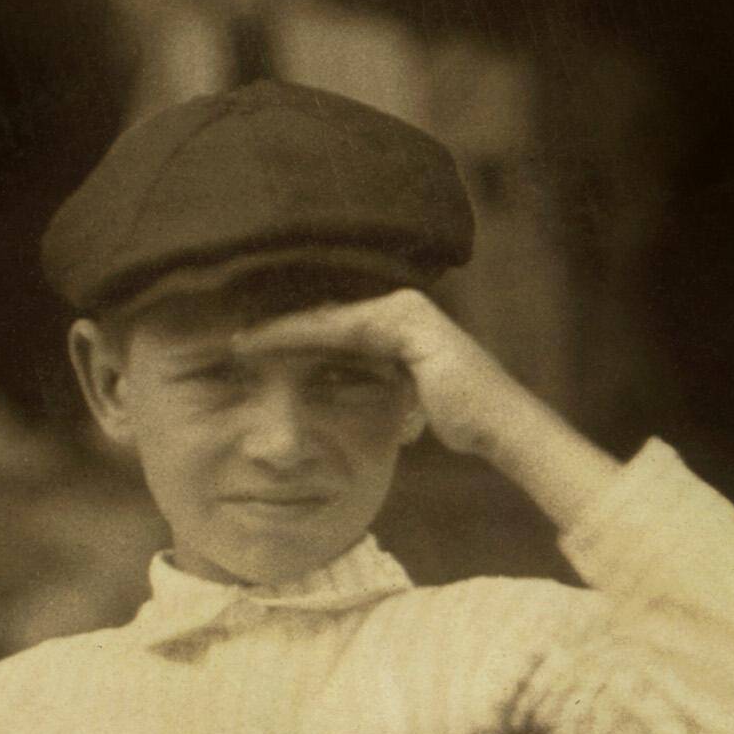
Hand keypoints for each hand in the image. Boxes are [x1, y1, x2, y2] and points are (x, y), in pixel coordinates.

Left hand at [229, 286, 625, 528]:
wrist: (501, 425)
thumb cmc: (467, 424)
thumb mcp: (411, 404)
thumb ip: (388, 393)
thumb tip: (373, 410)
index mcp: (400, 324)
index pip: (334, 326)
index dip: (291, 337)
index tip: (248, 350)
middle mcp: (400, 307)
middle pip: (326, 314)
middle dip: (279, 326)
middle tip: (232, 338)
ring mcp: (404, 309)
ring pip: (326, 316)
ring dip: (279, 327)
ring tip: (237, 340)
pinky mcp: (405, 320)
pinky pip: (338, 326)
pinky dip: (298, 334)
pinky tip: (263, 343)